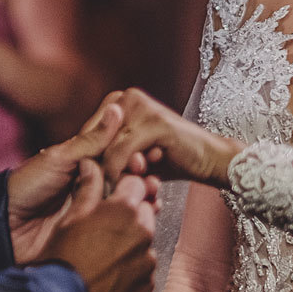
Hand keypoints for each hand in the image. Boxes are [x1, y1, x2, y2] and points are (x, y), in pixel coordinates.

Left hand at [8, 96, 147, 262]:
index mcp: (83, 163)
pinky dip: (135, 221)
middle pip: (127, 178)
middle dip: (144, 177)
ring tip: (153, 195)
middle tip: (151, 177)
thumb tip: (117, 108)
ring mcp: (93, 209)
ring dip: (144, 198)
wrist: (6, 228)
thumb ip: (92, 140)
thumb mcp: (60, 157)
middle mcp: (91, 185)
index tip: (150, 152)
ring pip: (127, 201)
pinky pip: (119, 225)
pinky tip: (146, 215)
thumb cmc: (26, 186)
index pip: (117, 154)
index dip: (135, 153)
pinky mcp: (94, 232)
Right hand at [35, 159, 157, 291]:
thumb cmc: (62, 260)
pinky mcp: (147, 283)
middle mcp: (142, 232)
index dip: (123, 188)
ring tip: (103, 253)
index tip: (112, 196)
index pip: (137, 183)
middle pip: (143, 211)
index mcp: (124, 210)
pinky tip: (109, 271)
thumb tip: (92, 165)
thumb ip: (88, 189)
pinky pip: (143, 266)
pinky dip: (131, 266)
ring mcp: (147, 260)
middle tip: (104, 226)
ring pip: (144, 240)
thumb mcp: (70, 218)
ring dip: (130, 241)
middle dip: (128, 215)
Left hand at [102, 88, 243, 187]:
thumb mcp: (134, 156)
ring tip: (117, 192)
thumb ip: (109, 154)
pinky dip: (118, 173)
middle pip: (94, 141)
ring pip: (105, 148)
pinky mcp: (153, 122)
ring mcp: (140, 106)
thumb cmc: (172, 160)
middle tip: (102, 193)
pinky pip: (121, 151)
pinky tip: (126, 188)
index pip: (88, 135)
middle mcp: (127, 98)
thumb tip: (81, 166)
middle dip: (96, 169)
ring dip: (108, 175)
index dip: (88, 163)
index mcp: (120, 101)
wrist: (211, 160)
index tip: (91, 187)